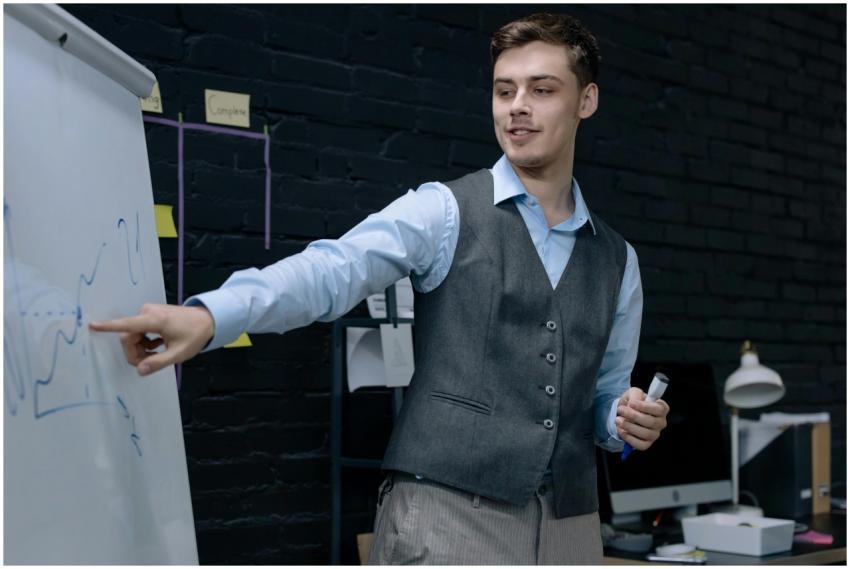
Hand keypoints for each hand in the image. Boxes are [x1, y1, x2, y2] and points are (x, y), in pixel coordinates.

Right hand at [89, 303, 214, 375]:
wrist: (207, 319)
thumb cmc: (195, 335)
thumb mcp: (179, 353)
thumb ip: (158, 362)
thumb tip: (140, 370)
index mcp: (154, 320)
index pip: (127, 324)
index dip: (108, 326)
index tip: (92, 325)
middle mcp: (148, 312)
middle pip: (128, 337)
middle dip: (135, 353)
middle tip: (150, 363)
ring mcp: (148, 312)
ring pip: (133, 336)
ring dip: (141, 349)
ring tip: (158, 354)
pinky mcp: (150, 314)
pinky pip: (138, 332)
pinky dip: (144, 342)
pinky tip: (158, 345)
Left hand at [615, 386, 668, 450]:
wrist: (625, 412)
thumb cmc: (633, 401)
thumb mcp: (634, 393)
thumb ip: (635, 396)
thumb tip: (632, 405)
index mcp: (661, 408)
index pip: (658, 409)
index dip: (645, 407)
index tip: (631, 403)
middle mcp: (661, 422)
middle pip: (651, 422)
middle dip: (633, 416)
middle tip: (620, 410)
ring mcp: (655, 434)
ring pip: (646, 434)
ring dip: (630, 427)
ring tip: (618, 420)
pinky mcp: (647, 443)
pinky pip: (640, 445)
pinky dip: (629, 438)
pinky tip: (621, 430)